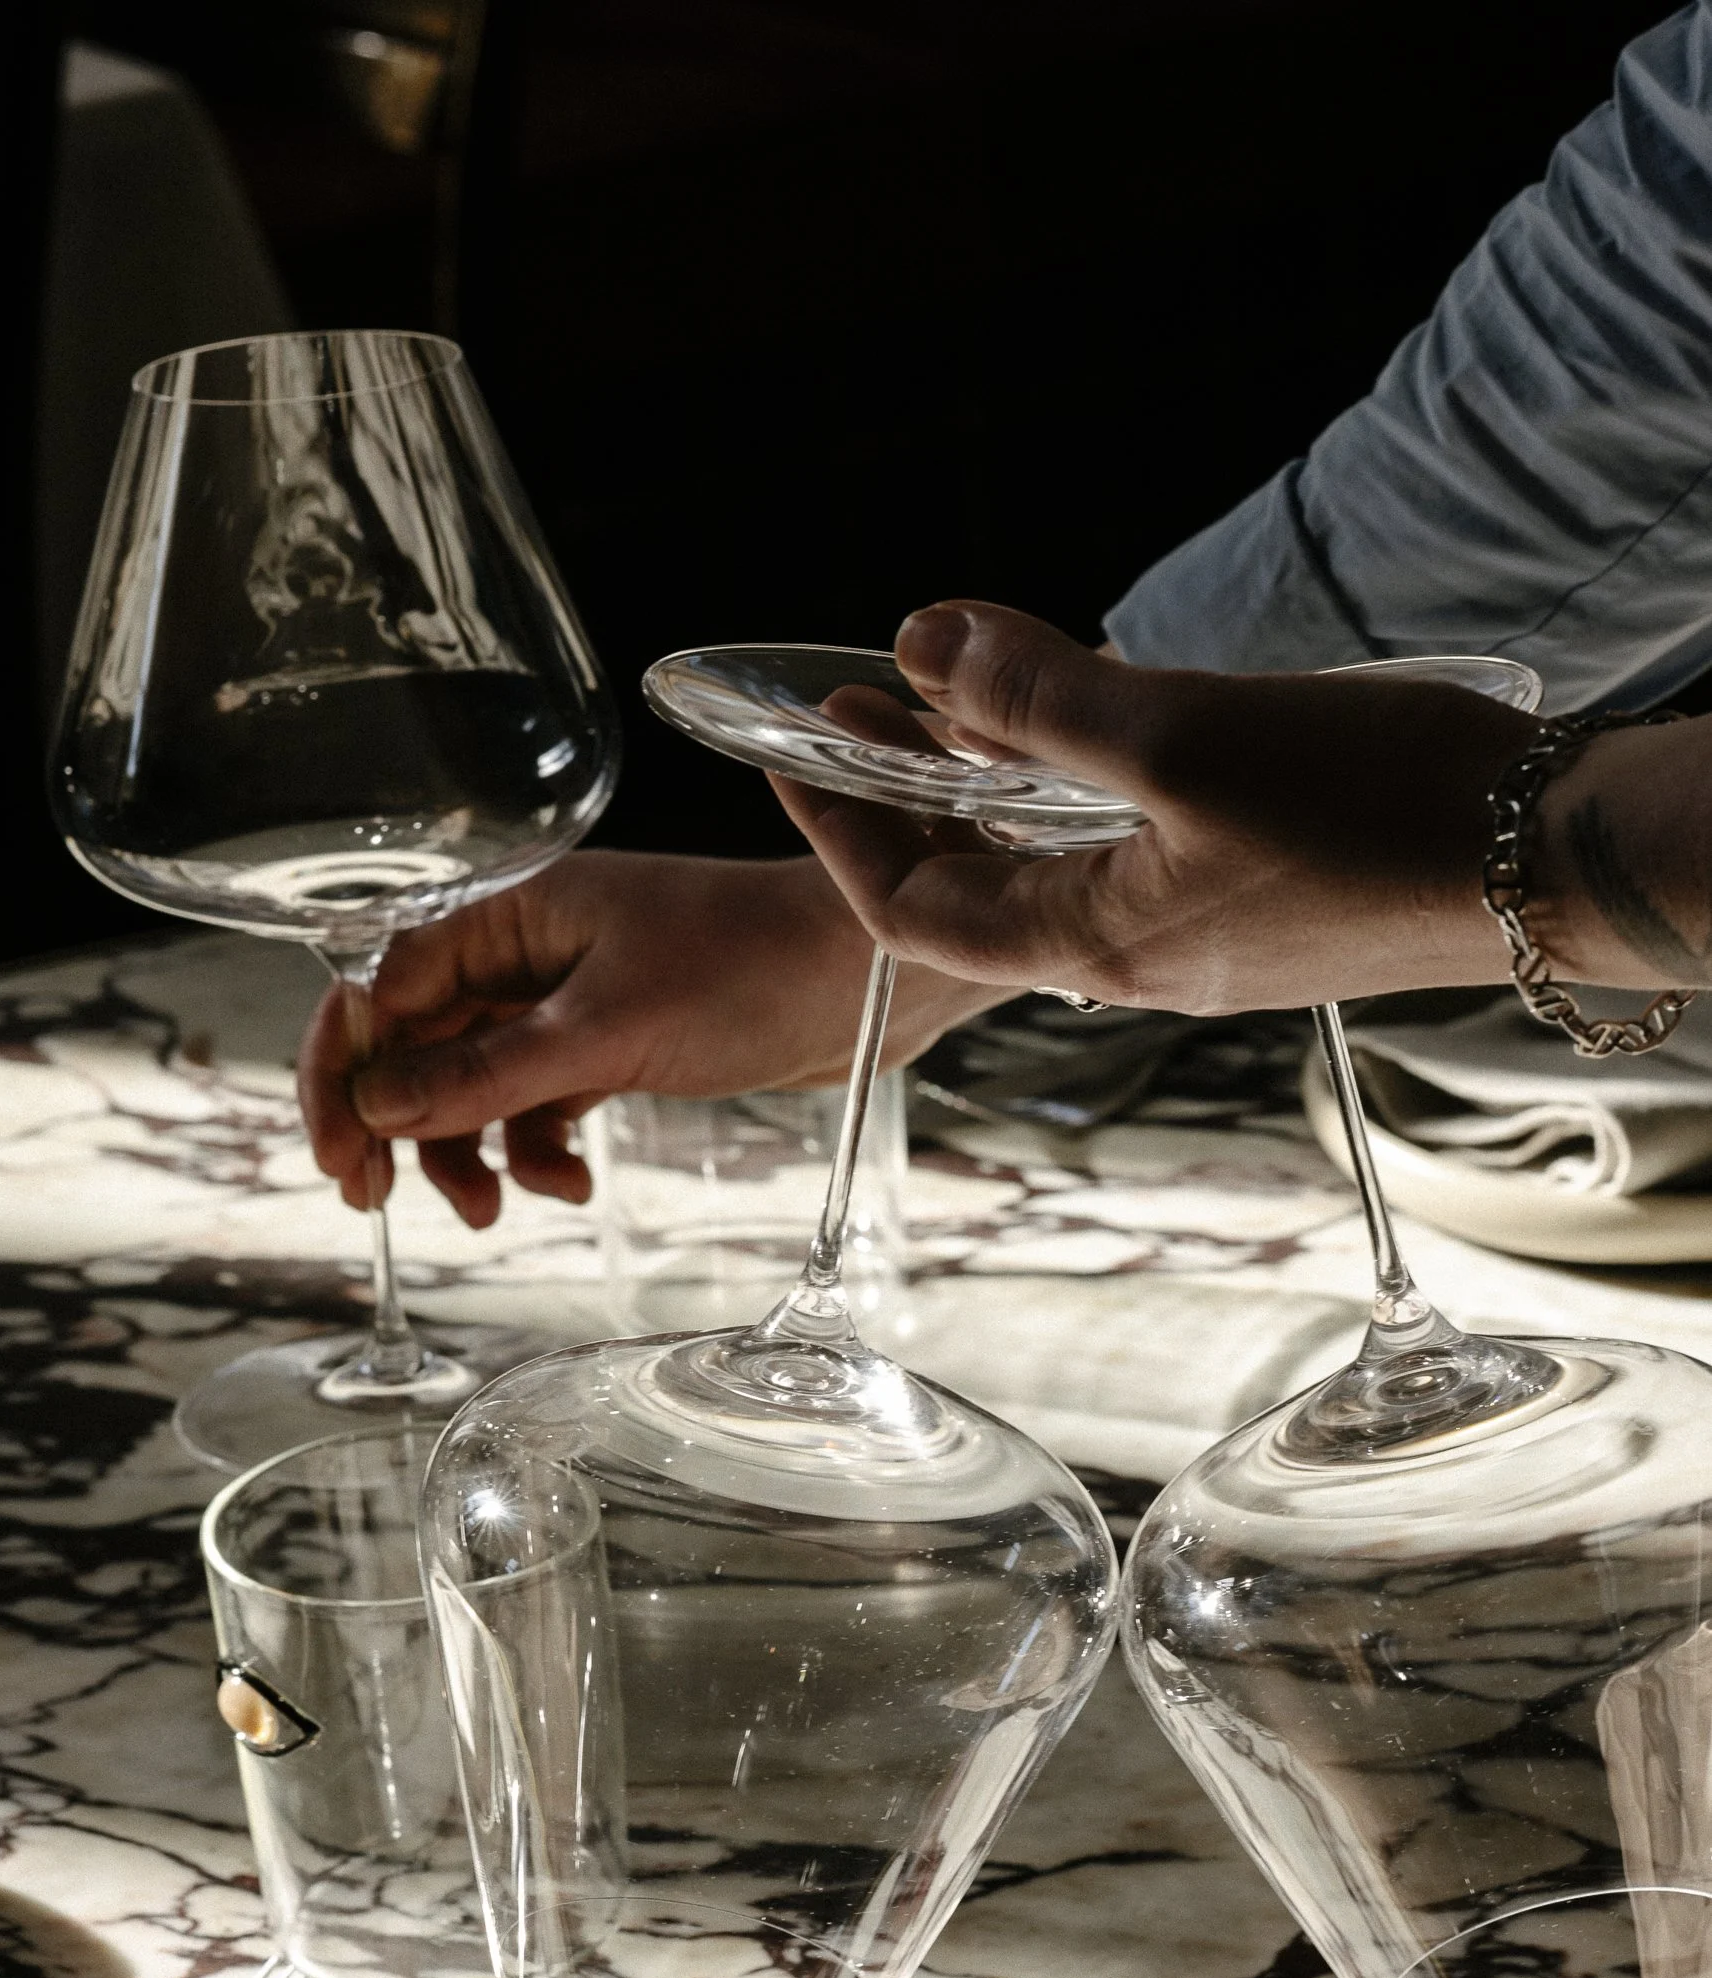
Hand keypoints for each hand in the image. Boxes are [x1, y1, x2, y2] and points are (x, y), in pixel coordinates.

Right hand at [299, 849, 992, 1226]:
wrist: (869, 975)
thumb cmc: (752, 965)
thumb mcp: (607, 1030)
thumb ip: (488, 1074)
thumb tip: (381, 1109)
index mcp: (511, 912)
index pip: (382, 986)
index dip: (347, 1070)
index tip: (340, 1152)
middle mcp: (528, 950)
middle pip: (415, 1042)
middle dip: (394, 1124)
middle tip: (374, 1202)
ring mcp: (567, 1001)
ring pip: (471, 1086)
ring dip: (465, 1151)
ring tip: (490, 1211)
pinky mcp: (610, 1046)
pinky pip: (535, 1106)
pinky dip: (537, 1151)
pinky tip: (571, 1182)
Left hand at [772, 601, 1542, 1013]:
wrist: (1555, 861)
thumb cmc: (1378, 812)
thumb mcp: (1184, 735)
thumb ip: (1041, 698)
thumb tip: (920, 644)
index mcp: (1097, 944)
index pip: (911, 909)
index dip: (839, 828)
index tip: (794, 747)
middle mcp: (1139, 961)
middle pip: (977, 888)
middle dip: (909, 793)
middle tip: (864, 700)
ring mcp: (1204, 940)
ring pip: (1058, 864)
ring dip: (998, 784)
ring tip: (964, 695)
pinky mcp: (1262, 909)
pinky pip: (1133, 855)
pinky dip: (1084, 793)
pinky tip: (1097, 729)